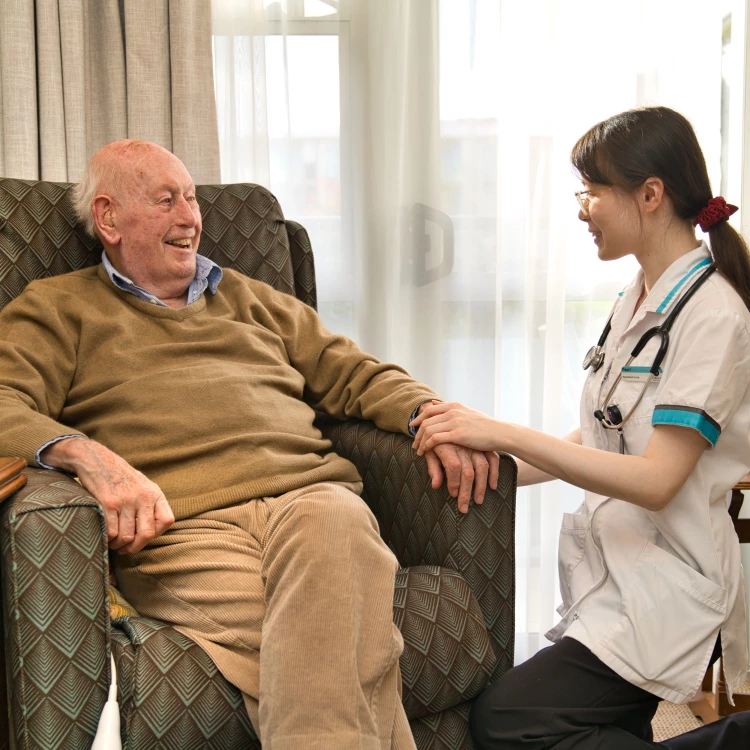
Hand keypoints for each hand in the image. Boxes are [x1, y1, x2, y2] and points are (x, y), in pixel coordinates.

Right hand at [41, 438, 173, 553]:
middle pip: (147, 534)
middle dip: (135, 547)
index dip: (155, 534)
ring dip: (118, 545)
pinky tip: (104, 535)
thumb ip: (150, 506)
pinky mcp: (108, 503)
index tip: (142, 537)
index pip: (167, 521)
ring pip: (126, 537)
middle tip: (125, 549)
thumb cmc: (121, 478)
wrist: (97, 460)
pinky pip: (111, 532)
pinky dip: (107, 539)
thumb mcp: (143, 487)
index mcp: (155, 494)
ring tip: (113, 542)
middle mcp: (143, 497)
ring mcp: (126, 500)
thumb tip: (151, 533)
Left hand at [411, 401, 502, 454]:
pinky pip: (435, 439)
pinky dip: (427, 445)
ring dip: (420, 441)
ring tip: (419, 450)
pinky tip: (426, 452)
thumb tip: (434, 403)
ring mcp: (455, 422)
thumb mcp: (467, 412)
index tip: (413, 428)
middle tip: (414, 443)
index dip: (418, 419)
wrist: (500, 433)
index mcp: (454, 406)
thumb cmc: (485, 426)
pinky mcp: (458, 434)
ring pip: (428, 430)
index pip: (429, 410)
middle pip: (426, 420)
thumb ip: (450, 409)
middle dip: (417, 433)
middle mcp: (453, 411)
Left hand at [422, 443, 498, 513]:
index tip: (453, 494)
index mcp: (448, 445)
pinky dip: (494, 474)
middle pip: (468, 472)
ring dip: (481, 487)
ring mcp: (475, 446)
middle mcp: (463, 446)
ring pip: (482, 468)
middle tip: (464, 508)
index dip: (453, 482)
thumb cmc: (437, 442)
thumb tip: (436, 485)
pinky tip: (493, 487)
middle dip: (466, 493)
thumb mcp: (431, 452)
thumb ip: (433, 467)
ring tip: (478, 501)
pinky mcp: (484, 446)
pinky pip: (493, 460)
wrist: (448, 421)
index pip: (453, 466)